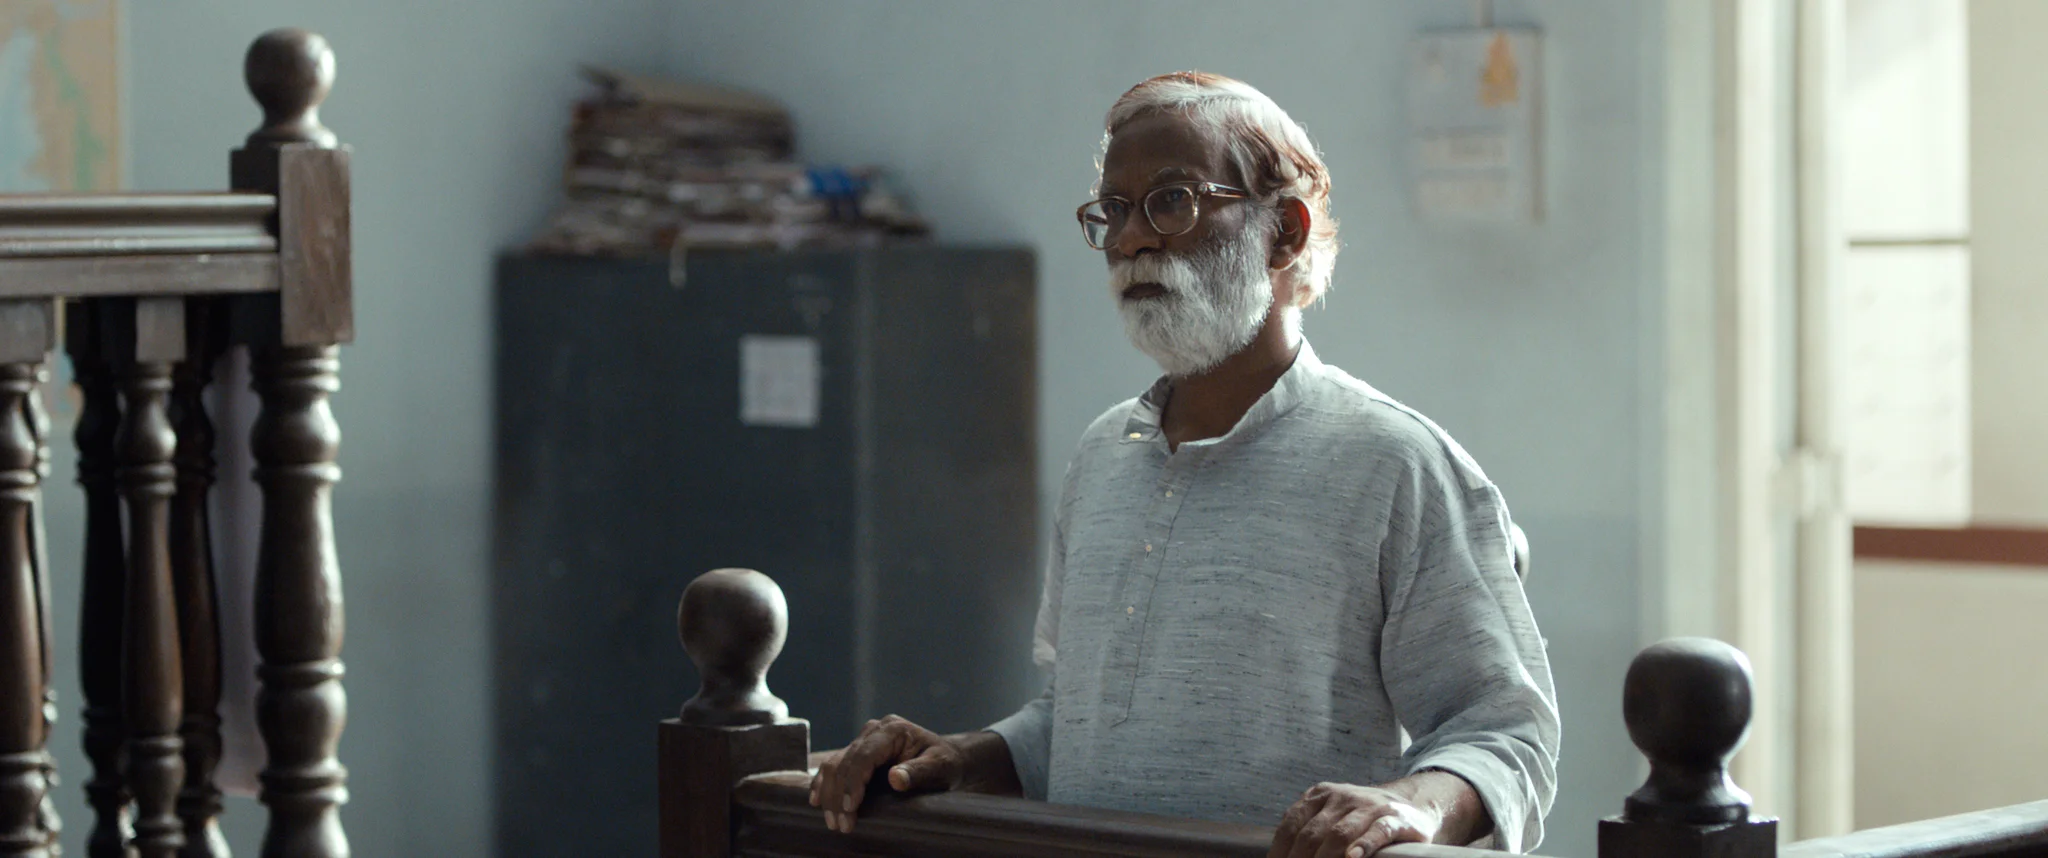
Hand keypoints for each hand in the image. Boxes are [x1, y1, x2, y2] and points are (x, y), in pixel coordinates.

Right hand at [808, 715, 970, 833]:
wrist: (948, 757)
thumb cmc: (946, 763)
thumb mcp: (940, 767)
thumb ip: (919, 772)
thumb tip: (895, 779)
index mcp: (892, 730)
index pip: (864, 755)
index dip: (854, 782)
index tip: (851, 808)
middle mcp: (873, 731)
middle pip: (845, 762)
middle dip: (839, 795)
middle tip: (840, 825)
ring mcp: (863, 740)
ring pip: (834, 764)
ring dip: (829, 793)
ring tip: (832, 821)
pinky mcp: (858, 752)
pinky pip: (835, 765)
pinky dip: (824, 783)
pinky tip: (817, 800)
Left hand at [1268, 782, 1440, 857]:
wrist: (1412, 808)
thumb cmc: (1363, 821)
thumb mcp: (1333, 816)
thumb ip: (1309, 831)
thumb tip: (1281, 857)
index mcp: (1322, 795)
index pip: (1292, 823)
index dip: (1280, 850)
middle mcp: (1344, 796)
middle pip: (1313, 833)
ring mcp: (1371, 806)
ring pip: (1340, 833)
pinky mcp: (1397, 819)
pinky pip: (1378, 831)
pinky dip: (1364, 845)